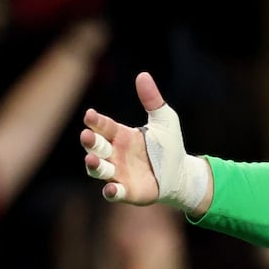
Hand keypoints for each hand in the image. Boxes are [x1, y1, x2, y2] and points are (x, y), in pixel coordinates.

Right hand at [83, 71, 208, 210]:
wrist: (181, 173)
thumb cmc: (168, 146)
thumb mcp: (164, 119)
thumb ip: (152, 100)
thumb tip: (143, 75)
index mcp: (121, 135)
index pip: (104, 126)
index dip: (96, 121)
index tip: (90, 114)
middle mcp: (115, 154)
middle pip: (96, 147)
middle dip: (90, 142)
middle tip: (86, 135)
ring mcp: (119, 173)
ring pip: (99, 170)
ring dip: (94, 166)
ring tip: (91, 160)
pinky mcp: (128, 191)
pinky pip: (114, 193)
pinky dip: (111, 192)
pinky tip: (112, 188)